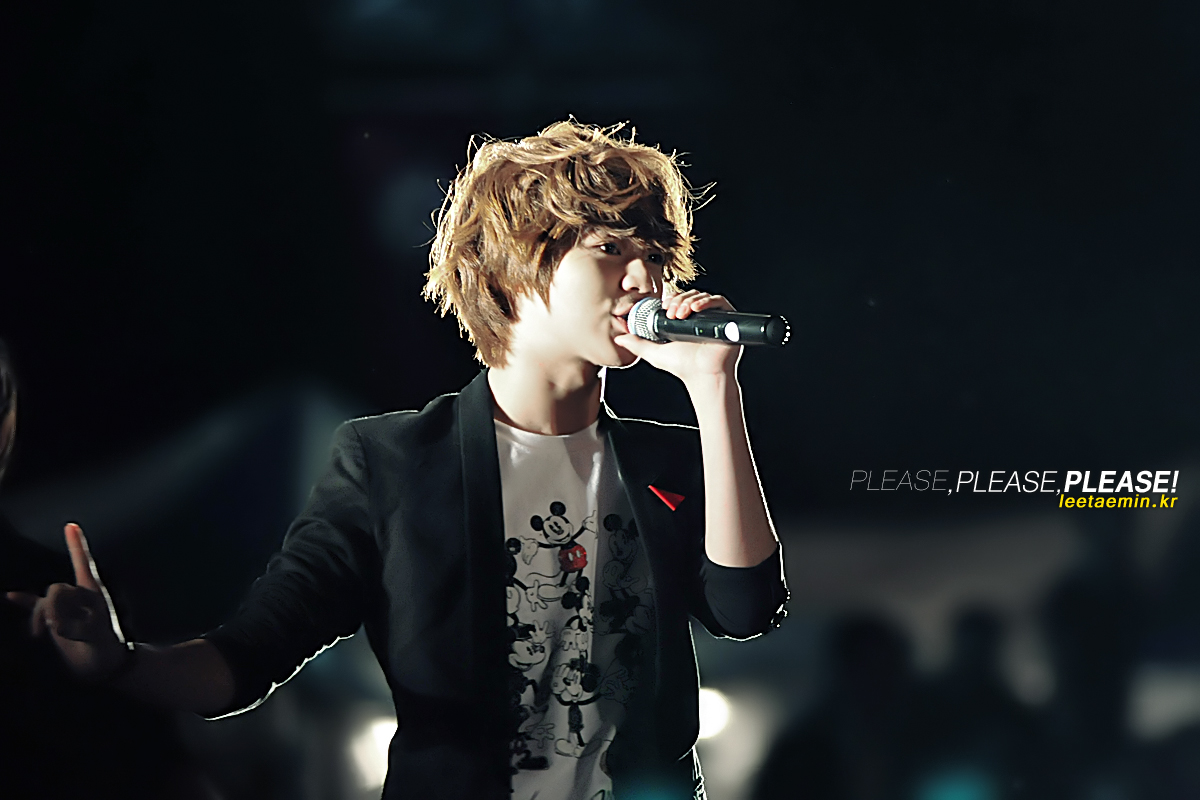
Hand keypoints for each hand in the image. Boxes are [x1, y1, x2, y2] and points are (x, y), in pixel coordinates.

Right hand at [5, 523, 129, 680]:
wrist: (103, 668)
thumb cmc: (106, 651)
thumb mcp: (97, 639)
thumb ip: (79, 629)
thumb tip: (56, 625)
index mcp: (93, 593)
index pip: (84, 564)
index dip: (76, 544)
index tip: (71, 525)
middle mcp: (78, 596)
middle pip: (56, 589)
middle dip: (52, 607)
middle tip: (57, 628)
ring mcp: (65, 607)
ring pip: (43, 601)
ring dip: (38, 617)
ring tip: (42, 634)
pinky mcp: (53, 620)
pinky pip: (34, 606)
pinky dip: (23, 601)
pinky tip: (8, 596)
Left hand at [615, 290, 741, 385]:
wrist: (702, 376)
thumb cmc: (683, 367)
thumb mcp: (655, 353)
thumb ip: (637, 345)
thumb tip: (619, 338)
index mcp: (685, 321)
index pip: (679, 299)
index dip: (671, 298)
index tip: (664, 306)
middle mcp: (700, 317)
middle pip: (689, 295)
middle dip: (678, 300)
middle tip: (671, 312)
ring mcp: (713, 318)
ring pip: (701, 296)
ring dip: (688, 301)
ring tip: (680, 314)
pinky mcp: (727, 319)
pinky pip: (718, 301)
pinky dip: (706, 301)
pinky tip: (695, 309)